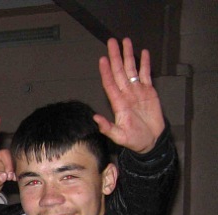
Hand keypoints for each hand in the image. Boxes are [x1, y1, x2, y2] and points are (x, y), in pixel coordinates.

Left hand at [94, 37, 163, 153]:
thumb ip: (107, 128)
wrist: (151, 141)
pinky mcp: (149, 92)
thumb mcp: (119, 137)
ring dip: (128, 56)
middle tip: (111, 41)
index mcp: (118, 103)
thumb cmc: (134, 140)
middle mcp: (126, 94)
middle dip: (116, 56)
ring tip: (125, 41)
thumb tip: (95, 119)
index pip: (110, 84)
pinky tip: (142, 53)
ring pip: (131, 70)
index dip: (106, 72)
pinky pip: (146, 75)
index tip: (102, 59)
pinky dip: (144, 64)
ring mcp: (137, 92)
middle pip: (120, 71)